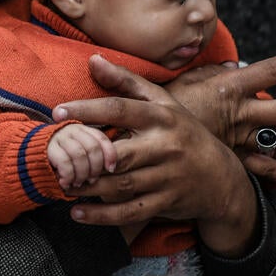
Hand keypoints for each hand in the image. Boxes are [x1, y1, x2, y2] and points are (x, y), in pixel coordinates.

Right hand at [46, 123, 117, 190]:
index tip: (111, 169)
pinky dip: (68, 176)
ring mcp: (59, 137)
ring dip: (81, 174)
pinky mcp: (47, 148)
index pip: (101, 138)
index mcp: (83, 129)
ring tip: (78, 183)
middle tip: (91, 180)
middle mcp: (72, 130)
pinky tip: (66, 183)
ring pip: (79, 155)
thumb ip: (93, 155)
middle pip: (92, 148)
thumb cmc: (61, 156)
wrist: (29, 154)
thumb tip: (112, 168)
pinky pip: (64, 162)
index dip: (109, 154)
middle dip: (95, 168)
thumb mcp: (78, 153)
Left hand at [53, 55, 261, 256]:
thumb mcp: (162, 102)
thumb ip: (127, 81)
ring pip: (121, 185)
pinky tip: (77, 213)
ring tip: (61, 184)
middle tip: (55, 158)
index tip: (58, 112)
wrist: (220, 177)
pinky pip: (129, 212)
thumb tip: (93, 59)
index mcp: (161, 116)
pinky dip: (102, 216)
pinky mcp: (165, 203)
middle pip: (118, 153)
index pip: (120, 109)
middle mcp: (165, 146)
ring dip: (88, 188)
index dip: (87, 110)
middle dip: (85, 158)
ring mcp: (167, 177)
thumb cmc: (183, 132)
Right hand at [162, 46, 275, 185]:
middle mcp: (242, 115)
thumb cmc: (164, 107)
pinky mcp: (237, 162)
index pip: (269, 71)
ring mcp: (242, 141)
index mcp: (230, 89)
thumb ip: (212, 72)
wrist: (145, 144)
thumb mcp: (186, 81)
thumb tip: (233, 67)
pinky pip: (269, 169)